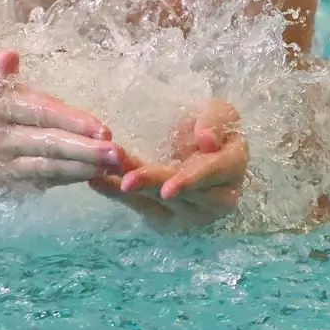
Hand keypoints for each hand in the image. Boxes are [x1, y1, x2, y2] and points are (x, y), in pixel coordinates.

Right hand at [0, 48, 126, 222]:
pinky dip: (55, 180)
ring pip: (42, 166)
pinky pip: (28, 181)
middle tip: (119, 154)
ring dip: (78, 168)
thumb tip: (11, 57)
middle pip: (47, 144)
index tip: (103, 128)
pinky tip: (79, 178)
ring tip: (111, 168)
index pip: (39, 112)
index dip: (72, 121)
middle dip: (85, 150)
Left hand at [89, 99, 246, 230]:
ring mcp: (190, 213)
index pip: (214, 174)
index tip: (168, 190)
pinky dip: (115, 193)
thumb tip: (207, 141)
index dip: (192, 181)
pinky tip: (97, 182)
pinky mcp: (164, 217)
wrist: (194, 144)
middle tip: (127, 180)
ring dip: (130, 190)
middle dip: (153, 185)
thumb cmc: (208, 126)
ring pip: (157, 204)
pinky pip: (138, 207)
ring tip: (104, 173)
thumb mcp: (219, 112)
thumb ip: (216, 120)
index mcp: (231, 168)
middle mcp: (216, 198)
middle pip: (183, 195)